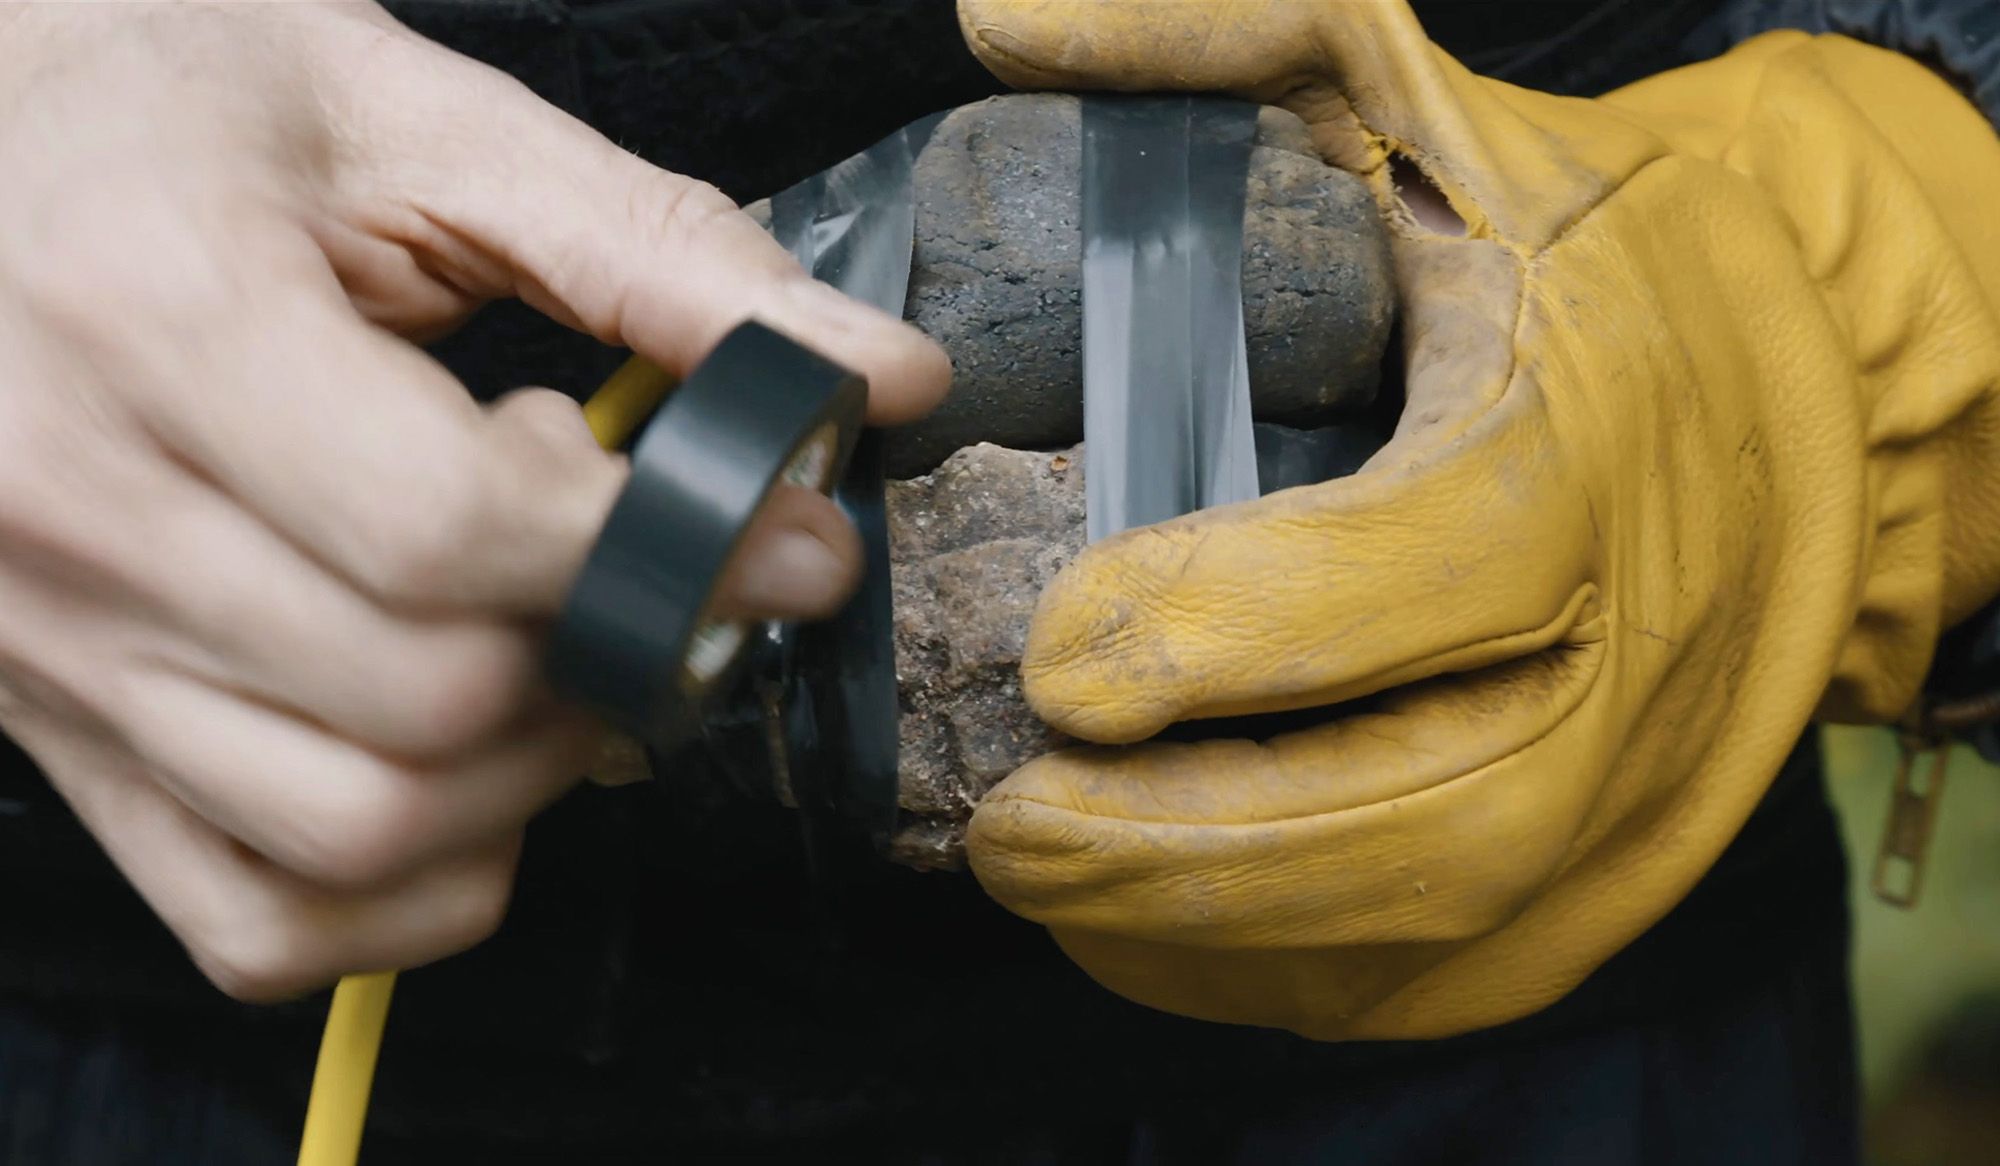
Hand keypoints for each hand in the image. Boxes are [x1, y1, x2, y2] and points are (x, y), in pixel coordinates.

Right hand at [0, 2, 947, 999]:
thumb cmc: (171, 106)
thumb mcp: (417, 126)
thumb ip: (663, 254)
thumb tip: (882, 377)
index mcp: (156, 316)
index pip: (452, 533)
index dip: (664, 552)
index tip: (776, 529)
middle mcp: (69, 511)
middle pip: (431, 703)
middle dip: (613, 646)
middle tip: (632, 546)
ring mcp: (48, 649)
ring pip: (361, 831)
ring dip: (536, 765)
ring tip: (544, 626)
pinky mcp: (59, 734)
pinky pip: (259, 918)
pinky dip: (414, 884)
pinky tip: (464, 760)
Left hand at [956, 0, 1999, 1037]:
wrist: (1805, 406)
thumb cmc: (1597, 259)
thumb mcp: (1431, 109)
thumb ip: (1228, 40)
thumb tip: (1001, 17)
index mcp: (1588, 448)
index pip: (1430, 577)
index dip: (1231, 632)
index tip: (1063, 656)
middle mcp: (1633, 648)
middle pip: (1423, 805)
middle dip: (1189, 838)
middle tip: (1006, 820)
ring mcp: (1629, 794)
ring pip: (1424, 920)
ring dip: (1210, 929)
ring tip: (1041, 880)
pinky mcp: (1598, 883)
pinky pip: (1433, 974)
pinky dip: (1270, 975)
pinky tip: (1140, 931)